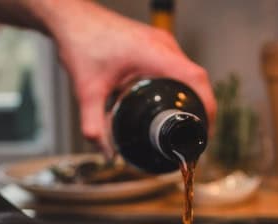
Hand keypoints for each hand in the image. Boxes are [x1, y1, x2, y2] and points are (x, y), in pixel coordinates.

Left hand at [45, 1, 215, 152]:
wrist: (70, 18)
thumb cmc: (80, 42)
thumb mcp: (87, 92)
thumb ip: (94, 126)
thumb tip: (106, 152)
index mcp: (153, 53)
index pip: (195, 79)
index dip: (207, 105)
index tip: (205, 130)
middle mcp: (162, 45)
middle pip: (196, 77)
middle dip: (200, 106)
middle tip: (196, 134)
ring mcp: (160, 41)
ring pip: (187, 70)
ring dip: (191, 94)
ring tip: (187, 121)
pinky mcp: (154, 43)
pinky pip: (176, 65)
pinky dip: (179, 84)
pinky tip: (171, 101)